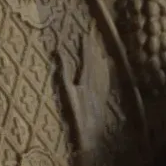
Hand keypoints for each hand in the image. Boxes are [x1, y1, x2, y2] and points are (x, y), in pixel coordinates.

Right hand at [57, 34, 111, 152]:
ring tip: (98, 44)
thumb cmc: (77, 114)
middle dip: (94, 46)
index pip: (87, 57)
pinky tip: (107, 64)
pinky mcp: (105, 95)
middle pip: (97, 59)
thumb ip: (63, 71)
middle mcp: (98, 80)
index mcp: (87, 77)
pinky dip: (106, 67)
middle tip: (92, 33)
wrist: (93, 131)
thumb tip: (58, 53)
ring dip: (100, 54)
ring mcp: (102, 88)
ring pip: (103, 67)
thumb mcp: (67, 92)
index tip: (84, 34)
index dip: (85, 45)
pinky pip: (107, 76)